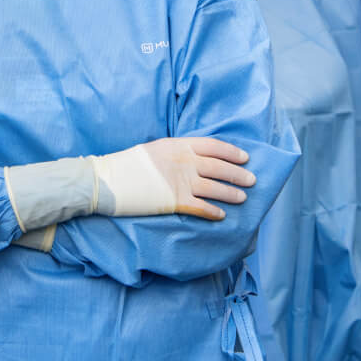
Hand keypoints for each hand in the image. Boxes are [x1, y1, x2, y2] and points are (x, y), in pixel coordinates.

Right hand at [94, 138, 255, 220]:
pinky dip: (214, 211)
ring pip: (215, 188)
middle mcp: (184, 161)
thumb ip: (176, 152)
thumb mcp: (155, 149)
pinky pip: (201, 207)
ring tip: (242, 198)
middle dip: (238, 174)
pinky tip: (222, 215)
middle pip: (220, 167)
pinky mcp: (174, 201)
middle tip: (252, 180)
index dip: (232, 152)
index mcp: (178, 144)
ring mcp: (180, 181)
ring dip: (231, 193)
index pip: (214, 146)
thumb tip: (194, 158)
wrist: (108, 181)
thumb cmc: (128, 165)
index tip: (245, 158)